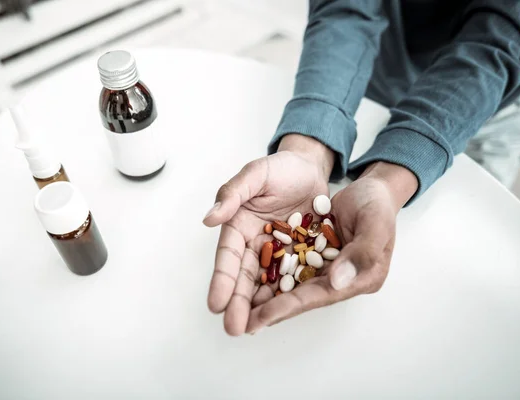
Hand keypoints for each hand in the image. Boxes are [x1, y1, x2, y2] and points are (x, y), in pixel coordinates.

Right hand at [203, 134, 334, 335]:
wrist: (310, 168)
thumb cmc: (280, 169)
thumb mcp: (255, 174)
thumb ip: (233, 193)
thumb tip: (210, 218)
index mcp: (239, 226)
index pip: (228, 257)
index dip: (222, 280)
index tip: (215, 304)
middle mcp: (256, 244)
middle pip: (245, 277)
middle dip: (238, 303)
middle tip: (233, 328)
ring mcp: (279, 253)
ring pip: (268, 283)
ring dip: (261, 306)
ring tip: (254, 328)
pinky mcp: (301, 255)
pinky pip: (295, 277)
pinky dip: (288, 295)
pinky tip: (283, 314)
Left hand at [245, 161, 417, 332]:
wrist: (374, 189)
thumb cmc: (379, 205)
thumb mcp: (375, 223)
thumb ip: (361, 253)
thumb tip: (336, 282)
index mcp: (362, 278)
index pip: (318, 297)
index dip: (287, 308)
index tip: (259, 319)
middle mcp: (342, 279)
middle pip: (302, 297)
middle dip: (270, 311)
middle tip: (238, 326)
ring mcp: (327, 268)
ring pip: (292, 285)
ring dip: (266, 297)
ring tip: (237, 310)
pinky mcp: (315, 255)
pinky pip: (290, 267)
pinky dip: (271, 274)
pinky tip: (249, 281)